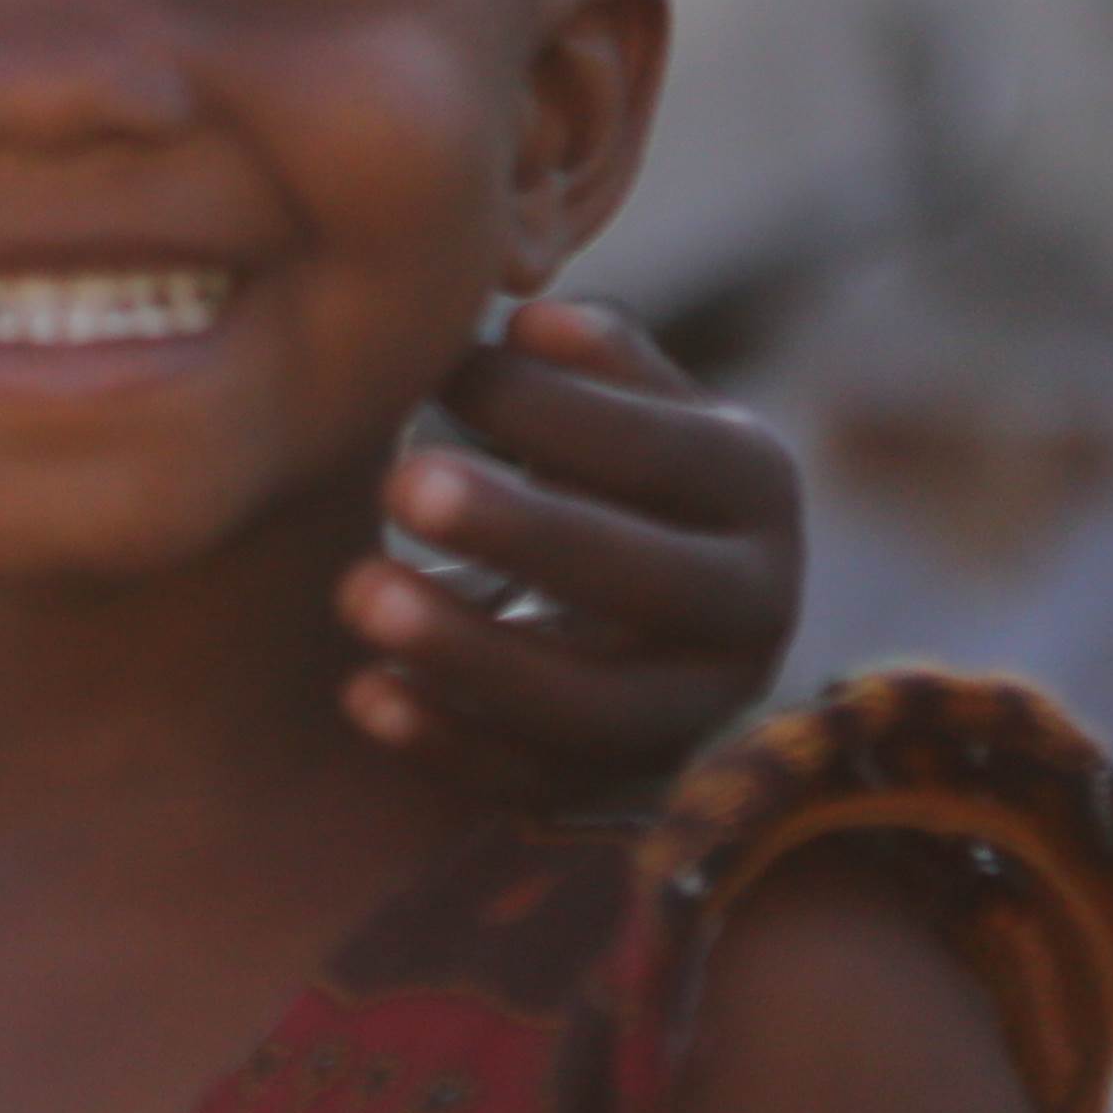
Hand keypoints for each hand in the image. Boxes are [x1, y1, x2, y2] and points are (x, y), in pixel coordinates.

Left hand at [339, 299, 804, 802]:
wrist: (657, 617)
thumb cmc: (615, 470)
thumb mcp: (631, 399)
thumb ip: (593, 358)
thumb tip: (531, 325)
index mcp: (755, 488)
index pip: (666, 451)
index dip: (554, 412)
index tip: (441, 371)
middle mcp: (754, 609)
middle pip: (647, 580)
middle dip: (522, 532)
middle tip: (400, 482)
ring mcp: (693, 712)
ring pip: (593, 704)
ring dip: (470, 651)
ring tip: (356, 591)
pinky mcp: (621, 786)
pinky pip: (536, 783)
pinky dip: (447, 743)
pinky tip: (363, 693)